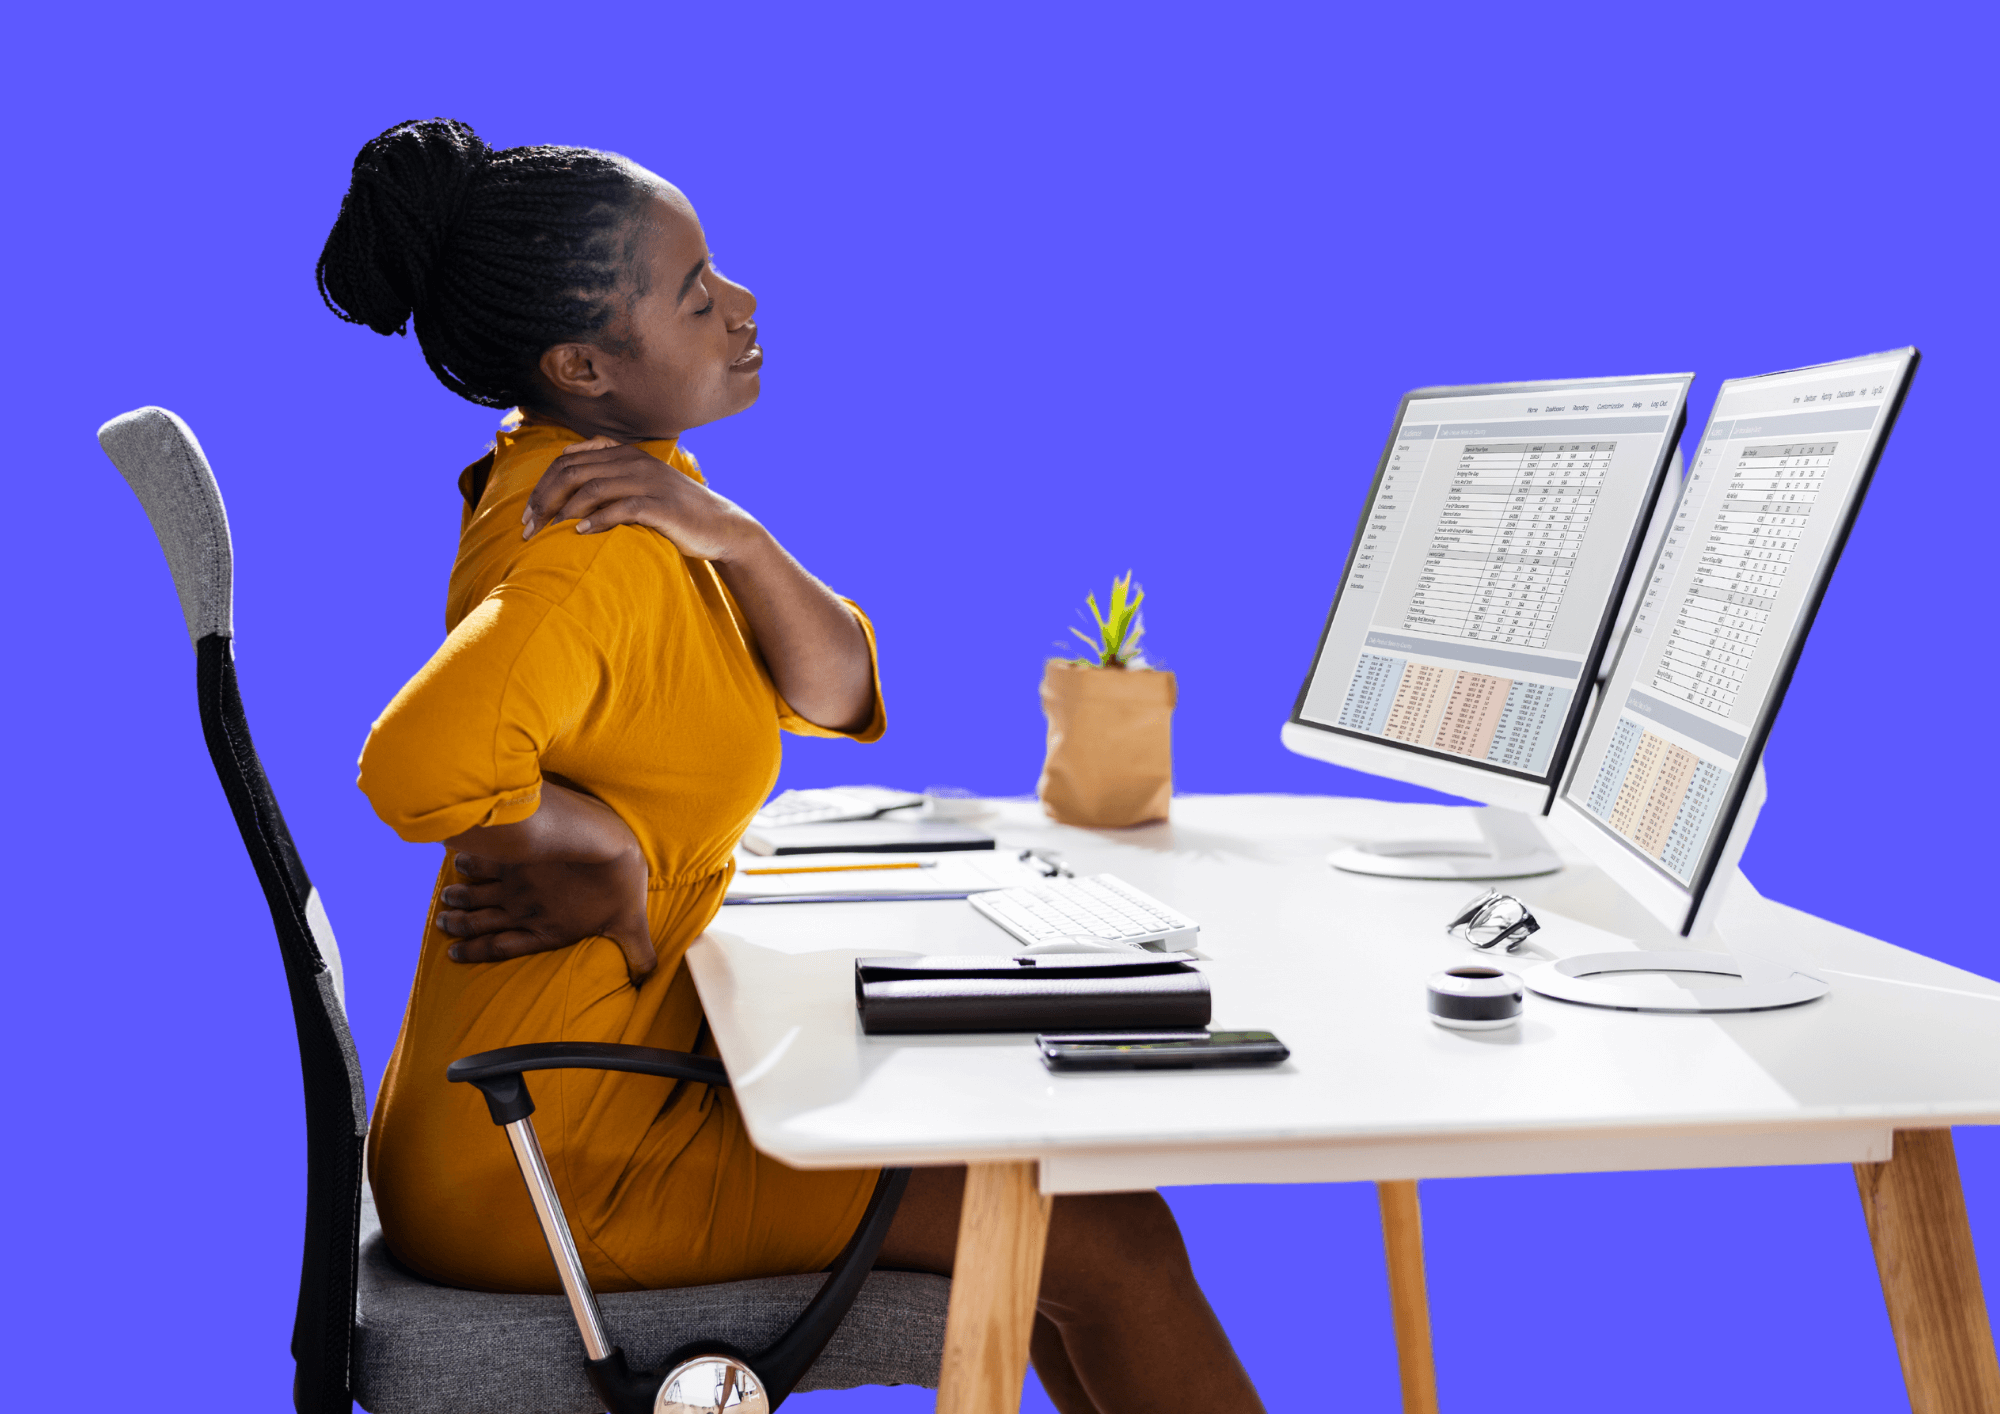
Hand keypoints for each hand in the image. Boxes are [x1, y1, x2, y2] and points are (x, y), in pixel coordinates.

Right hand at [436, 848, 656, 981]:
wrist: (606, 845)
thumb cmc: (620, 887)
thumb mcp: (633, 925)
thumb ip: (638, 954)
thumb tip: (647, 980)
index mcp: (547, 930)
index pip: (502, 948)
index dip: (476, 952)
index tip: (453, 954)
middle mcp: (524, 910)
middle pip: (482, 921)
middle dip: (459, 925)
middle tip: (442, 924)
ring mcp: (516, 884)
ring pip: (477, 894)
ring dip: (459, 898)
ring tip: (445, 901)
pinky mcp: (517, 856)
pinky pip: (486, 862)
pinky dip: (469, 863)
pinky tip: (459, 862)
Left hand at [523, 436, 765, 561]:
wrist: (721, 526)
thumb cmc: (674, 511)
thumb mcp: (640, 484)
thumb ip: (607, 473)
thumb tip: (566, 466)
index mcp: (623, 453)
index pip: (567, 459)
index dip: (541, 485)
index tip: (527, 513)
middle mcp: (633, 461)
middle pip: (572, 472)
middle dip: (544, 499)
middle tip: (528, 528)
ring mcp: (647, 481)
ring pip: (591, 488)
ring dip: (563, 512)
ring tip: (548, 533)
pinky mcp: (660, 505)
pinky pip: (619, 508)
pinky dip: (595, 520)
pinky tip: (579, 533)